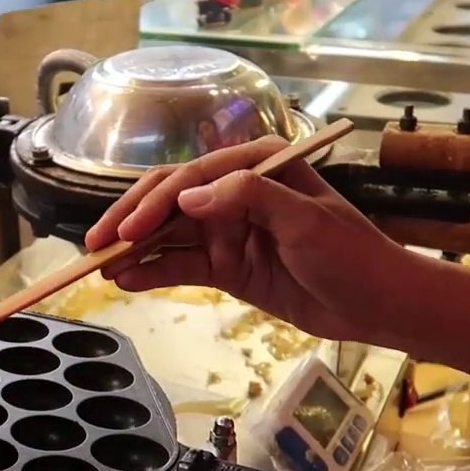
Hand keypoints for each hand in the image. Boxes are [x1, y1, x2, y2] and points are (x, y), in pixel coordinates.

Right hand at [83, 136, 414, 343]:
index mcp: (256, 166)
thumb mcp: (306, 220)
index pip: (192, 177)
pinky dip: (153, 272)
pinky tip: (126, 280)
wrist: (377, 304)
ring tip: (98, 266)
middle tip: (92, 246)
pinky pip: (182, 266)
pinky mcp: (227, 265)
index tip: (129, 229)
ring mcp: (228, 230)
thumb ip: (251, 198)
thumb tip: (190, 194)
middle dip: (131, 222)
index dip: (154, 202)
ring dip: (134, 250)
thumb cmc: (351, 254)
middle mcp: (235, 192)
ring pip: (169, 236)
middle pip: (170, 202)